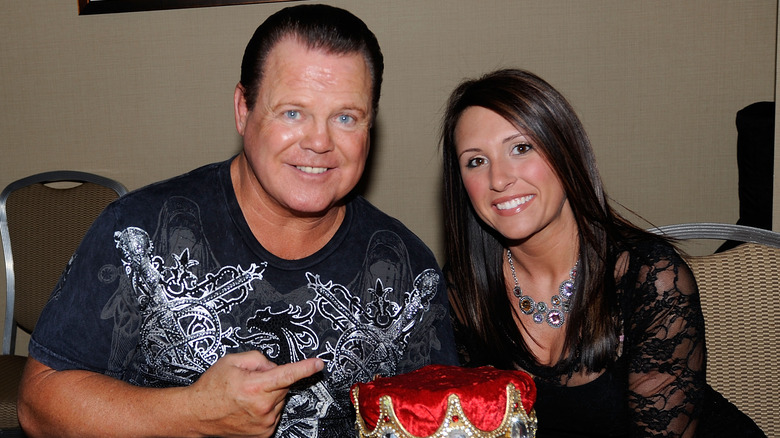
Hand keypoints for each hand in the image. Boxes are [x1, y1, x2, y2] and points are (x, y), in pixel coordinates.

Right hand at [186, 351, 324, 437]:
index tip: (318, 364)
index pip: (287, 375)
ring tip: (247, 396)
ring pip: (280, 400)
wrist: (196, 414)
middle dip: (272, 379)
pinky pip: (275, 413)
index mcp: (254, 387)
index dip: (305, 368)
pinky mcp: (264, 433)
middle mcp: (262, 407)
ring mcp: (264, 423)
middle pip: (283, 385)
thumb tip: (274, 366)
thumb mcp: (232, 361)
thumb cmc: (211, 388)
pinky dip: (267, 408)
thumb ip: (258, 359)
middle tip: (252, 381)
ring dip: (269, 395)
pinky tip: (249, 407)